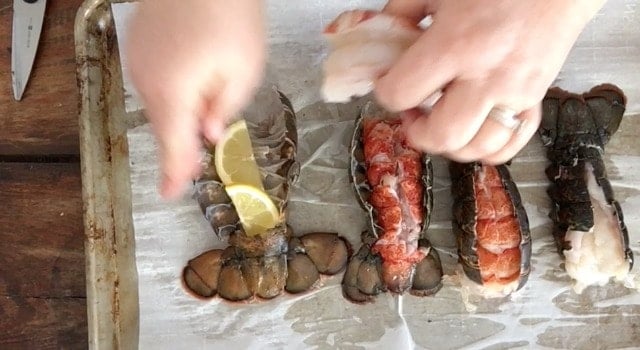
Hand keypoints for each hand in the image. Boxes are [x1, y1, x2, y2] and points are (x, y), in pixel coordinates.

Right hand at [125, 0, 265, 198]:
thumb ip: (224, 108)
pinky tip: (196, 70)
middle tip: (203, 150)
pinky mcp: (139, 44)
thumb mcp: (244, 70)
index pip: (173, 146)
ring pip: (161, 102)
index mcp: (175, 93)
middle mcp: (148, 80)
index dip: (175, 172)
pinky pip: (156, 80)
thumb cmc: (231, 14)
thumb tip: (209, 132)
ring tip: (212, 84)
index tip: (171, 192)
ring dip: (184, 109)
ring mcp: (139, 60)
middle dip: (185, 139)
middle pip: (166, 124)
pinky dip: (174, 88)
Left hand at [375, 0, 605, 163]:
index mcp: (455, 44)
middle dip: (417, 133)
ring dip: (450, 145)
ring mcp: (516, 93)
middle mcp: (487, 77)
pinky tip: (473, 131)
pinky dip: (487, 149)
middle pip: (443, 136)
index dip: (384, 92)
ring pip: (477, 149)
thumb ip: (402, 13)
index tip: (387, 83)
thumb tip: (381, 38)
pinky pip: (510, 145)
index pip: (401, 93)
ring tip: (441, 121)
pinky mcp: (536, 101)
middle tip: (412, 113)